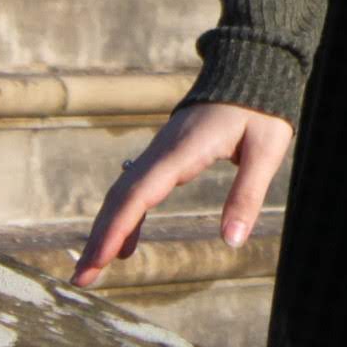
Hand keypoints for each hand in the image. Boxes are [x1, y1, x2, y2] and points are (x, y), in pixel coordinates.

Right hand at [72, 101, 290, 286]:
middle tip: (80, 278)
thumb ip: (248, 194)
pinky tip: (125, 246)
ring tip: (92, 270)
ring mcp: (159, 152)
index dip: (117, 229)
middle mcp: (161, 152)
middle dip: (99, 238)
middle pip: (121, 198)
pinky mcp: (165, 155)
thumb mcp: (266, 150)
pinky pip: (136, 189)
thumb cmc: (260, 110)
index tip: (100, 260)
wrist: (250, 68)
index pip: (140, 194)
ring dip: (106, 231)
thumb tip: (232, 241)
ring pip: (123, 194)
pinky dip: (126, 218)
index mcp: (182, 151)